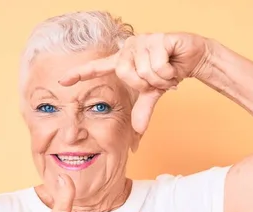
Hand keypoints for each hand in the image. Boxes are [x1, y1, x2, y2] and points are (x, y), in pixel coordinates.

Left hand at [59, 32, 208, 133]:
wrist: (191, 57)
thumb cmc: (168, 71)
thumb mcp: (152, 93)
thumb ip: (142, 109)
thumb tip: (137, 132)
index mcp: (122, 61)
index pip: (95, 68)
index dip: (78, 74)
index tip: (61, 81)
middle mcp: (128, 49)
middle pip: (126, 74)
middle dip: (146, 83)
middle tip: (158, 78)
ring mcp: (142, 41)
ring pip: (144, 71)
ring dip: (160, 77)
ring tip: (166, 70)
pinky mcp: (158, 38)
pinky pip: (158, 64)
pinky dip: (168, 70)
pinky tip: (173, 62)